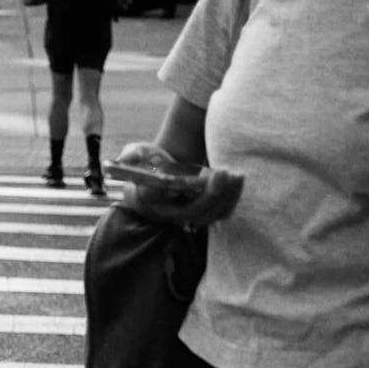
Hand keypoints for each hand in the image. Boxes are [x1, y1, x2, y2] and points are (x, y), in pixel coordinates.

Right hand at [112, 140, 243, 227]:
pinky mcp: (202, 213)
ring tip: (235, 174)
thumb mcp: (135, 152)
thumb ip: (130, 154)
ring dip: (226, 196)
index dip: (174, 191)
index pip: (159, 198)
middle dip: (211, 194)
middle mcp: (167, 212)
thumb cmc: (147, 160)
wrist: (162, 169)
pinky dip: (233, 198)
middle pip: (192, 212)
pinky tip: (238, 178)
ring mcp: (186, 215)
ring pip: (210, 215)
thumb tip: (130, 157)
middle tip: (222, 171)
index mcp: (147, 199)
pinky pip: (221, 213)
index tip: (192, 175)